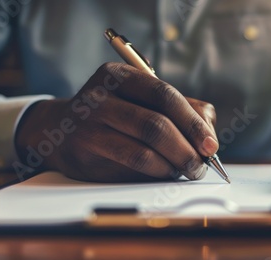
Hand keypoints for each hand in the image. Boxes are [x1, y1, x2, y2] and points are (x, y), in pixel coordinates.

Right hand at [15, 63, 218, 181]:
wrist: (59, 130)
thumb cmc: (114, 114)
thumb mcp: (143, 100)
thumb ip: (180, 109)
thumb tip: (209, 136)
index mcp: (121, 76)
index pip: (165, 95)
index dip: (192, 122)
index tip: (210, 144)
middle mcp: (101, 95)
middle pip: (156, 123)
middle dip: (187, 148)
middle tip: (201, 164)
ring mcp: (89, 122)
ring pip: (144, 147)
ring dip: (174, 163)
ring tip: (187, 170)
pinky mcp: (85, 149)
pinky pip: (131, 163)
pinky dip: (157, 171)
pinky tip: (166, 172)